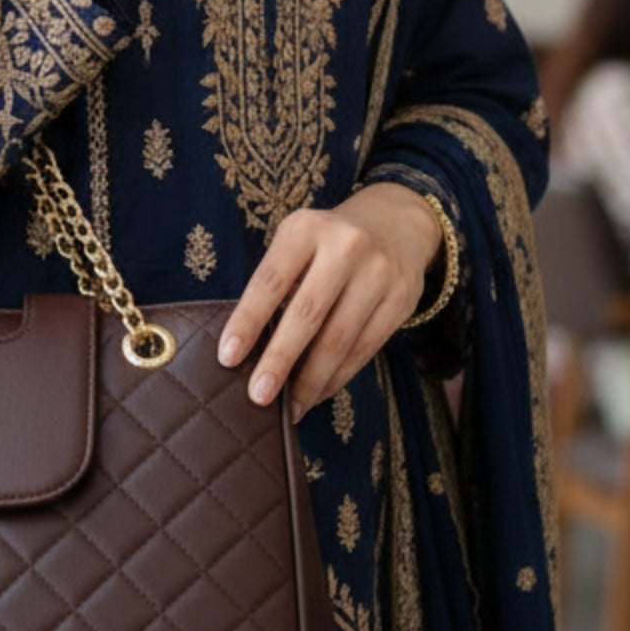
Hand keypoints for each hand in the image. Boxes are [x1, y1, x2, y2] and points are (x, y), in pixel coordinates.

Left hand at [216, 186, 444, 422]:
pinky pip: (365, 349)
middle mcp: (345, 246)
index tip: (227, 357)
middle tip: (258, 396)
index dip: (247, 321)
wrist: (394, 223)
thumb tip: (248, 350)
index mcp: (306, 228)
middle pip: (307, 314)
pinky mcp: (402, 299)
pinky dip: (338, 376)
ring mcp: (378, 273)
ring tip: (289, 407)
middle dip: (279, 359)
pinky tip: (318, 392)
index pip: (270, 281)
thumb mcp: (298, 242)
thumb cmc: (327, 243)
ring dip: (311, 380)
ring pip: (340, 339)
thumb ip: (277, 284)